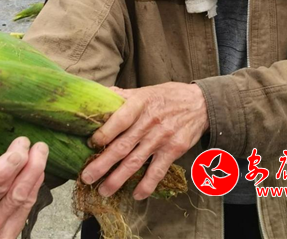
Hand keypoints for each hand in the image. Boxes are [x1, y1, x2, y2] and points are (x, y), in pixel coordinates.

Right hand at [0, 137, 47, 238]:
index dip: (1, 171)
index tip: (17, 150)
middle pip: (2, 194)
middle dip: (20, 164)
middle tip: (27, 143)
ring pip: (18, 200)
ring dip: (33, 172)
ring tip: (39, 150)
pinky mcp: (6, 237)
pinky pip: (25, 209)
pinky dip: (34, 186)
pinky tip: (38, 170)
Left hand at [80, 82, 208, 200]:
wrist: (200, 103)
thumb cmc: (168, 96)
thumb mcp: (145, 90)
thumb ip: (123, 96)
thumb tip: (100, 96)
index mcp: (140, 103)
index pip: (120, 119)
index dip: (104, 132)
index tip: (89, 144)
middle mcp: (149, 122)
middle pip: (123, 145)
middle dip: (102, 164)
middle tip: (86, 177)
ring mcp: (162, 137)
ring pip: (135, 162)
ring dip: (117, 178)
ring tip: (103, 191)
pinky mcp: (173, 150)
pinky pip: (157, 171)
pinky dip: (147, 185)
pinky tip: (136, 195)